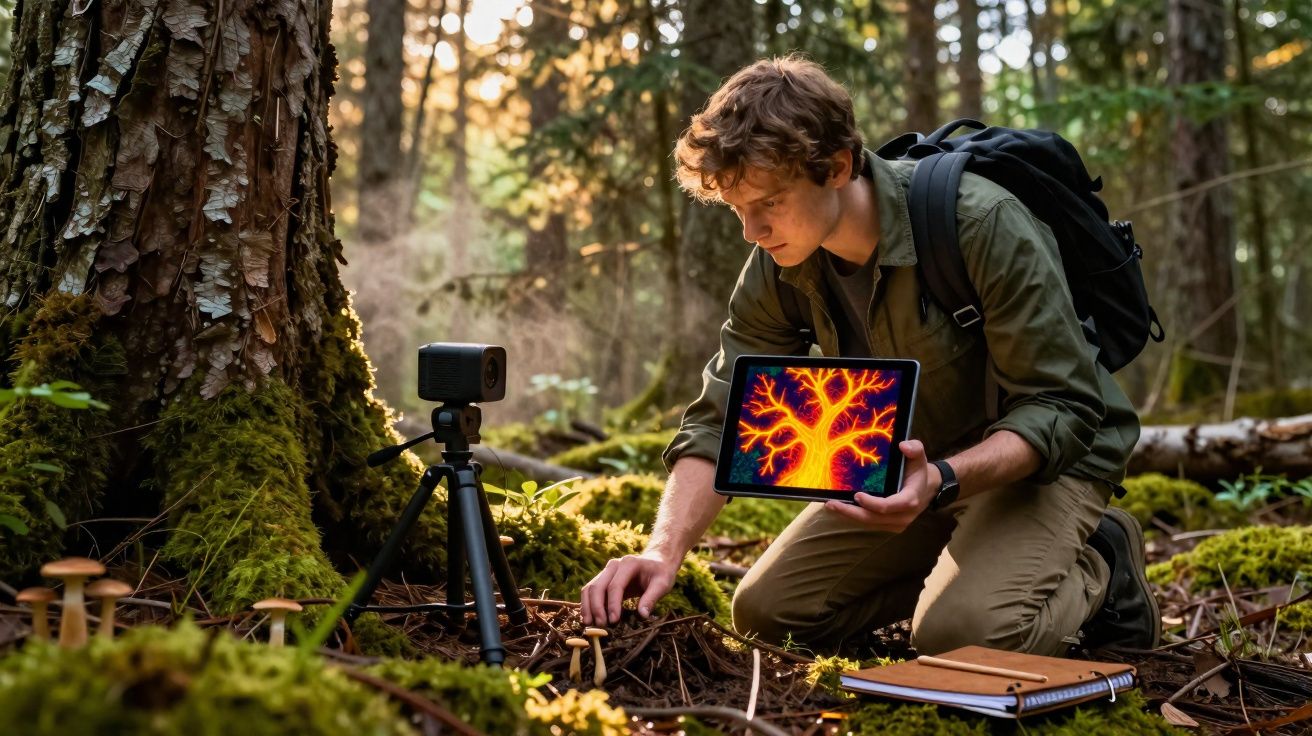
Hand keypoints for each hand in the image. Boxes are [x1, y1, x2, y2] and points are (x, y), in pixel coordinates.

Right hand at [579, 552, 678, 625]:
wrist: (657, 561)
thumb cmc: (661, 573)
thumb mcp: (663, 584)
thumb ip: (652, 598)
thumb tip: (642, 616)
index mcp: (629, 564)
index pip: (615, 586)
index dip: (613, 604)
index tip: (613, 621)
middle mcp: (614, 565)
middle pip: (598, 586)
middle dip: (596, 607)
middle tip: (601, 626)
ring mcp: (607, 571)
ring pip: (590, 588)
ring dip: (588, 607)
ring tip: (589, 624)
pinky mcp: (604, 579)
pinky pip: (591, 591)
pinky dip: (587, 604)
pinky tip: (588, 618)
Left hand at [823, 440, 941, 532]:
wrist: (926, 488)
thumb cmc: (918, 471)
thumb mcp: (919, 457)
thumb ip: (915, 449)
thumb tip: (903, 446)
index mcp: (910, 500)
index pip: (889, 506)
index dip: (872, 503)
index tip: (857, 495)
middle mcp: (903, 516)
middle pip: (873, 518)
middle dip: (851, 512)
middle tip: (832, 504)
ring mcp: (896, 524)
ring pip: (869, 523)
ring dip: (848, 515)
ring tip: (830, 506)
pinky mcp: (889, 526)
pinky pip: (870, 523)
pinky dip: (854, 517)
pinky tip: (839, 508)